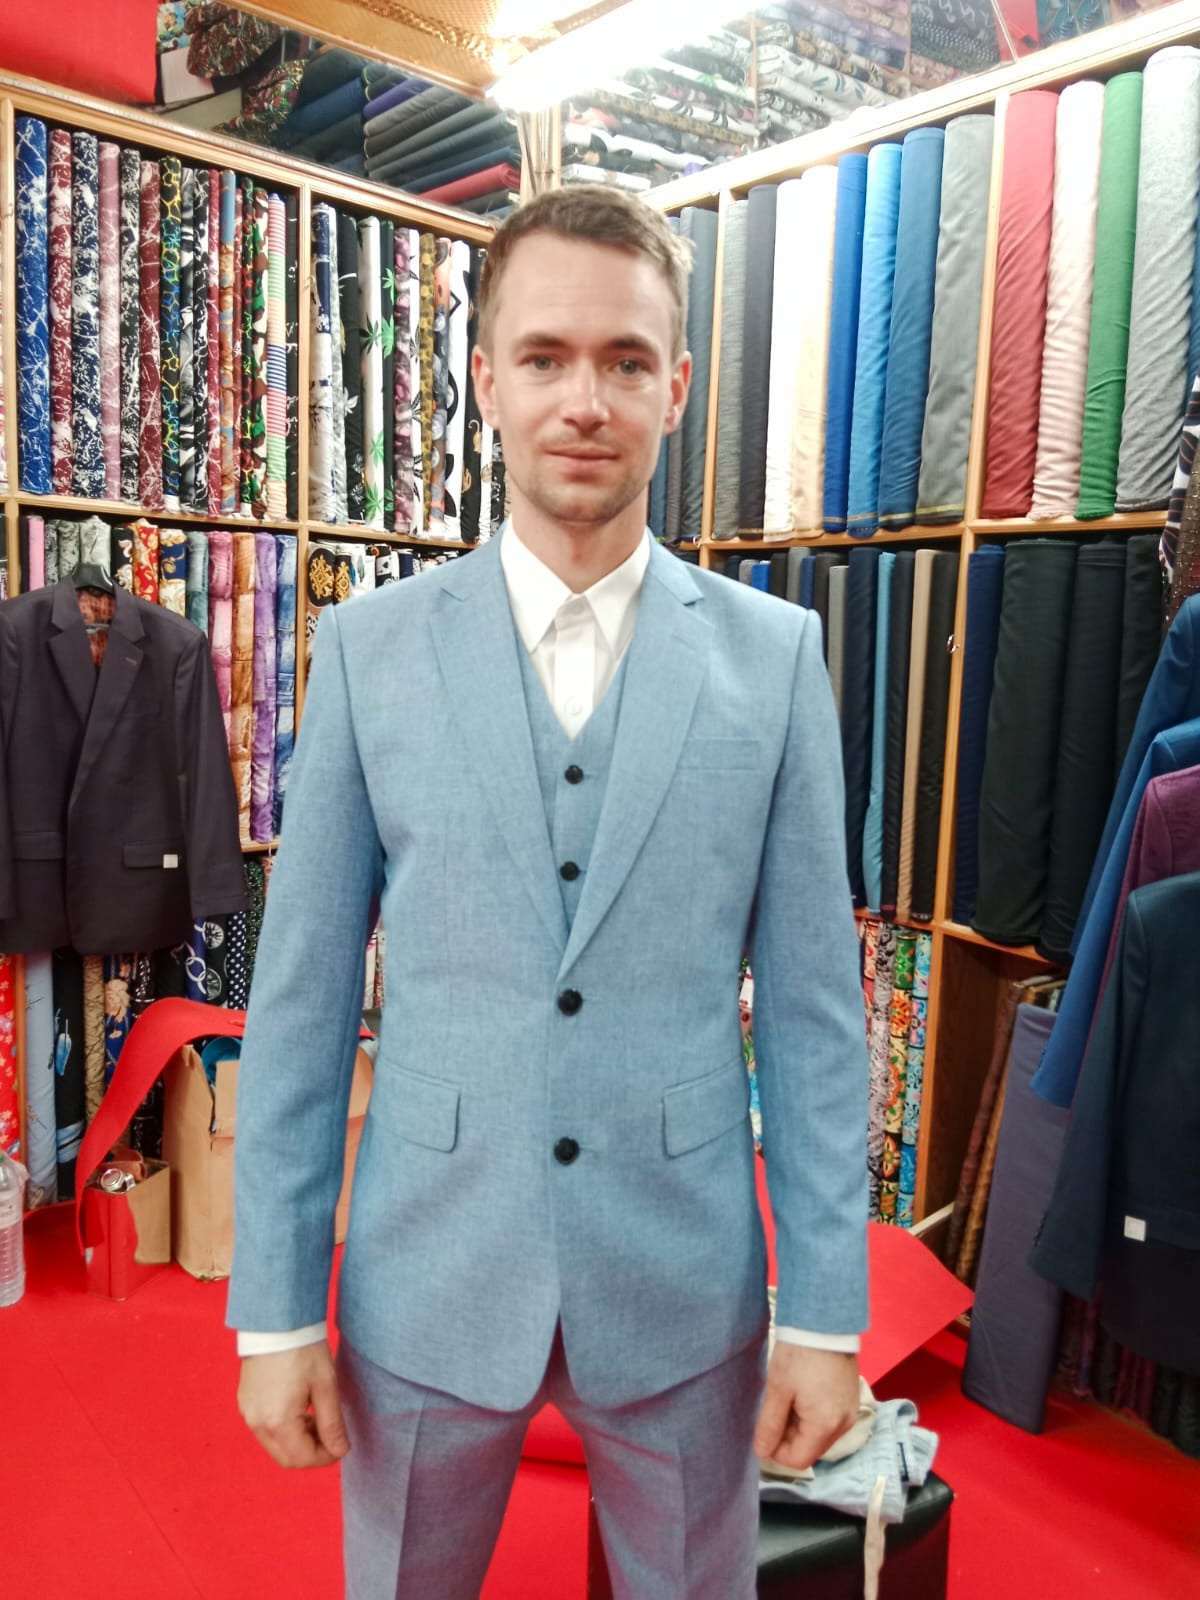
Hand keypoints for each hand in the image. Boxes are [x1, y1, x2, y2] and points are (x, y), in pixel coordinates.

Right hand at [238, 1341, 350, 1468]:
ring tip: (317, 1417)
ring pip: (275, 1445)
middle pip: (287, 1457)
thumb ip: (332, 1424)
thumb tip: (340, 1450)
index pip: (303, 1459)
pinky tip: (300, 1409)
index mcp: (278, 1422)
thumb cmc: (303, 1350)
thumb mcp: (325, 1386)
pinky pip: (265, 1429)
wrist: (276, 1321)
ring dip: (298, 1441)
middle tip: (331, 1434)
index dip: (326, 1457)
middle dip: (312, 1452)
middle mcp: (257, 1423)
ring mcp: (248, 1413)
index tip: (342, 1444)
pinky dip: (284, 1429)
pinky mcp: (245, 1403)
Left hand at [754, 1344, 860, 1471]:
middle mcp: (843, 1425)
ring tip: (787, 1399)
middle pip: (810, 1449)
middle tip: (773, 1411)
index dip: (776, 1452)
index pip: (798, 1460)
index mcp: (825, 1426)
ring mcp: (850, 1412)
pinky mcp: (850, 1399)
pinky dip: (813, 1415)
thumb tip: (762, 1452)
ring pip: (819, 1435)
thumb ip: (770, 1425)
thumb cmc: (798, 1356)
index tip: (764, 1431)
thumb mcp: (778, 1390)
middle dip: (788, 1438)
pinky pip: (829, 1421)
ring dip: (800, 1427)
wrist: (824, 1323)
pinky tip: (802, 1393)